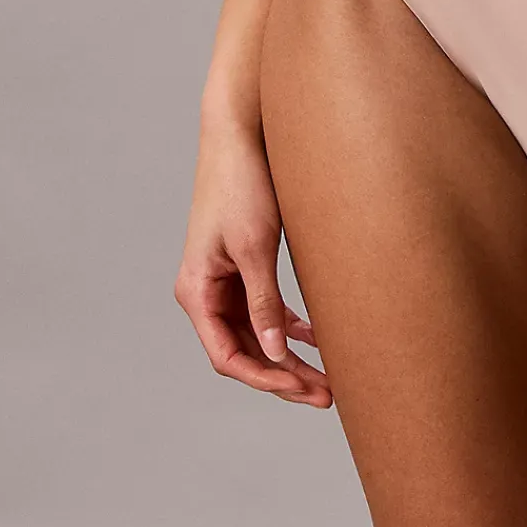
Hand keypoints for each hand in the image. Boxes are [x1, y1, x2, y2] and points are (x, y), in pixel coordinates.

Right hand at [175, 115, 331, 407]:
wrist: (241, 130)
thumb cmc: (242, 183)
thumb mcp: (255, 245)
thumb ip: (263, 300)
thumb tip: (278, 353)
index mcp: (197, 291)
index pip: (228, 356)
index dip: (266, 379)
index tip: (305, 388)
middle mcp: (204, 291)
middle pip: (245, 351)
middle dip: (284, 376)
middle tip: (328, 395)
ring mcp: (222, 279)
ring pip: (257, 333)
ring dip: (289, 355)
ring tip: (329, 377)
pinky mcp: (242, 263)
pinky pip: (264, 308)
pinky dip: (289, 324)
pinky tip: (318, 337)